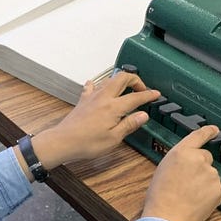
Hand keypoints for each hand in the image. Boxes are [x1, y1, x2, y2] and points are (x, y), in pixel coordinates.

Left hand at [30, 71, 159, 168]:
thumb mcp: (114, 138)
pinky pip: (92, 86)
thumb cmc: (87, 143)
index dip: (148, 94)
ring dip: (120, 81)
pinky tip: (99, 88)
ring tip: (126, 89)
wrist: (63, 141)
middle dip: (135, 80)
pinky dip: (99, 84)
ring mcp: (92, 97)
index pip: (136, 97)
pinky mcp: (83, 100)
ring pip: (109, 79)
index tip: (156, 94)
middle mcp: (104, 97)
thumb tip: (143, 115)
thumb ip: (129, 124)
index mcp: (114, 107)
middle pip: (122, 78)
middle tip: (141, 89)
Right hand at [141, 125, 220, 220]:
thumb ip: (179, 161)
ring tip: (188, 195)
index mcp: (182, 152)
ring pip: (210, 175)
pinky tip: (196, 202)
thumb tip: (188, 164)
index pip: (198, 136)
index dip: (207, 132)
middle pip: (206, 157)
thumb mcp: (164, 169)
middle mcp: (199, 159)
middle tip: (187, 182)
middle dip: (200, 167)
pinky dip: (208, 194)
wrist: (168, 217)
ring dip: (203, 182)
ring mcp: (211, 174)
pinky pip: (214, 189)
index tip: (215, 129)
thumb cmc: (159, 196)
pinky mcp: (218, 189)